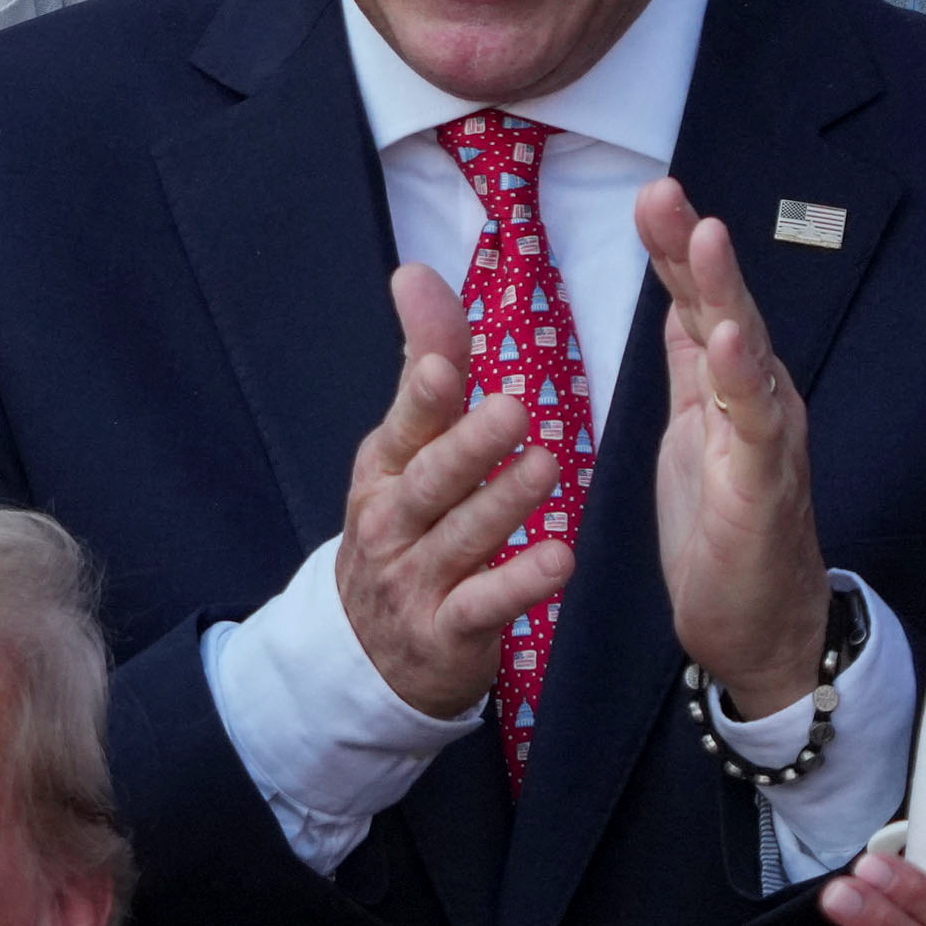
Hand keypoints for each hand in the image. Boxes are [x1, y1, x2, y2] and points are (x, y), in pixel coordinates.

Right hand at [333, 262, 567, 717]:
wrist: (367, 652)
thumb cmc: (402, 530)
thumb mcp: (403, 450)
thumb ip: (424, 365)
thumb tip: (415, 273)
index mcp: (385, 468)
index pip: (408, 423)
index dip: (423, 397)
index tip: (443, 364)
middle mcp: (393, 520)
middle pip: (431, 480)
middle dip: (468, 445)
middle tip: (514, 409)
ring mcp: (415, 579)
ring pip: (462, 538)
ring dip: (504, 504)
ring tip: (548, 469)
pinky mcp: (445, 632)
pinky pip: (484, 605)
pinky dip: (519, 584)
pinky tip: (558, 560)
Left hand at [640, 182, 828, 714]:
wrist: (755, 626)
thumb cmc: (722, 533)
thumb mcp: (692, 435)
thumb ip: (693, 371)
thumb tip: (681, 307)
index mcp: (727, 388)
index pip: (696, 306)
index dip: (674, 252)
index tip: (650, 194)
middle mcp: (755, 400)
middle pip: (724, 309)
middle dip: (693, 249)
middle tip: (663, 191)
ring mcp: (766, 438)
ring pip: (747, 351)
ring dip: (725, 292)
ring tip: (704, 236)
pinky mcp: (766, 485)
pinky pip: (757, 424)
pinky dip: (745, 379)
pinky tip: (732, 340)